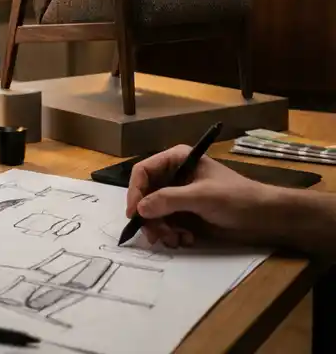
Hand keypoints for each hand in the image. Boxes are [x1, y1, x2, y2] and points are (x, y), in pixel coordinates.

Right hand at [125, 145, 275, 247]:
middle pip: (146, 194)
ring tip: (175, 240)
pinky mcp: (186, 212)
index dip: (135, 192)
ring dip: (161, 228)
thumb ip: (169, 200)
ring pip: (154, 212)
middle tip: (156, 236)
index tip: (134, 215)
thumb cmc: (237, 198)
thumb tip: (140, 209)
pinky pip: (167, 223)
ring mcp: (180, 195)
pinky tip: (186, 240)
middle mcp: (174, 175)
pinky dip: (171, 233)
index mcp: (177, 160)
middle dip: (150, 217)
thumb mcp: (202, 196)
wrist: (266, 217)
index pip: (143, 172)